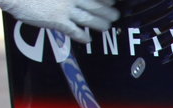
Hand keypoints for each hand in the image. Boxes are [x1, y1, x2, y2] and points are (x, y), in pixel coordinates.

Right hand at [0, 0, 118, 42]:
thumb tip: (75, 1)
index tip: (111, 1)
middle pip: (97, 6)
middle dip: (108, 12)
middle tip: (115, 15)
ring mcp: (65, 9)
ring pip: (90, 19)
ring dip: (101, 24)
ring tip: (106, 26)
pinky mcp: (57, 21)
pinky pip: (75, 31)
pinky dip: (83, 36)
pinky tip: (87, 39)